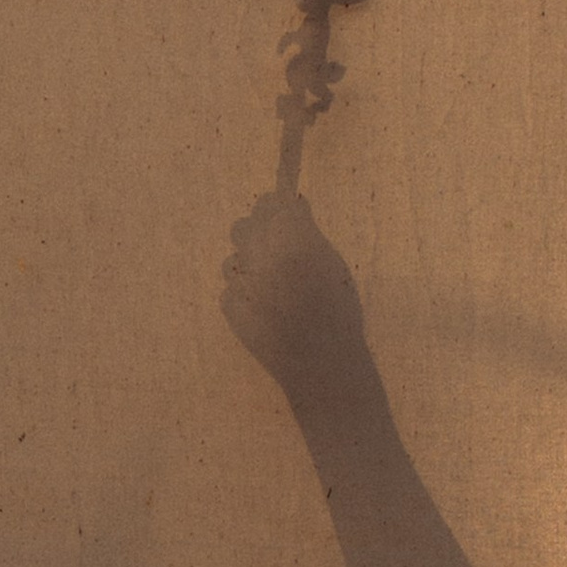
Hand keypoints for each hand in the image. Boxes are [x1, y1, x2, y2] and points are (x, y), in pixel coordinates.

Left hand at [221, 188, 370, 397]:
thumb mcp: (332, 265)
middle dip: (257, 234)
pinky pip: (230, 289)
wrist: (321, 363)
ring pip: (232, 259)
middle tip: (275, 251)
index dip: (275, 209)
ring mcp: (240, 281)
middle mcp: (261, 253)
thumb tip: (292, 208)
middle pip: (244, 226)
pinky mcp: (228, 306)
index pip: (270, 203)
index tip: (281, 216)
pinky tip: (264, 311)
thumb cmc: (338, 312)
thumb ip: (308, 234)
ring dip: (248, 267)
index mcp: (292, 237)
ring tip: (271, 289)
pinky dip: (243, 297)